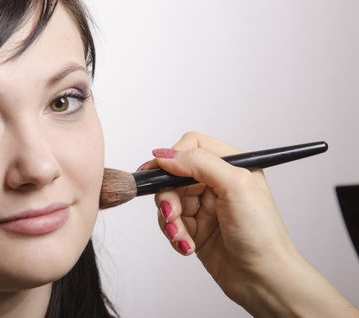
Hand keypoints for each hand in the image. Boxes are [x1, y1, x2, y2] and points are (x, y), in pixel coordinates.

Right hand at [140, 132, 358, 316]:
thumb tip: (165, 156)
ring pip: (168, 200)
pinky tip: (188, 245)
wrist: (264, 280)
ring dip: (170, 219)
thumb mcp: (236, 186)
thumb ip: (199, 163)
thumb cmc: (262, 235)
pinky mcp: (195, 227)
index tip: (163, 174)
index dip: (174, 158)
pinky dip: (174, 234)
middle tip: (172, 213)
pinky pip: (170, 222)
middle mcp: (216, 182)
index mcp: (231, 165)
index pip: (192, 145)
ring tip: (182, 235)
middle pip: (174, 175)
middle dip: (168, 196)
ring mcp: (204, 206)